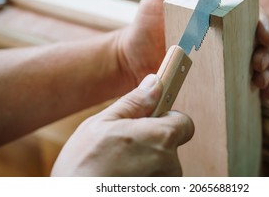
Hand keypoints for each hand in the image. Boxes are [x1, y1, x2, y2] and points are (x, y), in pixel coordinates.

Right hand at [51, 74, 193, 176]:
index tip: (153, 120)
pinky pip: (154, 180)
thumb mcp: (101, 124)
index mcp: (161, 137)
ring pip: (160, 165)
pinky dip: (141, 178)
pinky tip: (119, 178)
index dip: (169, 119)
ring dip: (145, 162)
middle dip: (151, 142)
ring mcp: (164, 184)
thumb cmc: (83, 167)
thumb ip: (133, 103)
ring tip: (117, 165)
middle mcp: (170, 164)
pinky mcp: (158, 194)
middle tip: (124, 145)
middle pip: (170, 145)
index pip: (185, 123)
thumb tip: (154, 83)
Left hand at [117, 0, 268, 97]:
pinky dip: (262, 90)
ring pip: (259, 64)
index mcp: (219, 18)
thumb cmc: (144, 28)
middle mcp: (227, 38)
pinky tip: (265, 95)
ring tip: (260, 80)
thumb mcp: (158, 0)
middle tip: (259, 62)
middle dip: (268, 51)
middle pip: (262, 42)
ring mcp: (224, 62)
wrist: (130, 62)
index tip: (263, 35)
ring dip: (268, 71)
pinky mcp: (218, 83)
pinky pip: (245, 87)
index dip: (265, 25)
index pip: (253, 17)